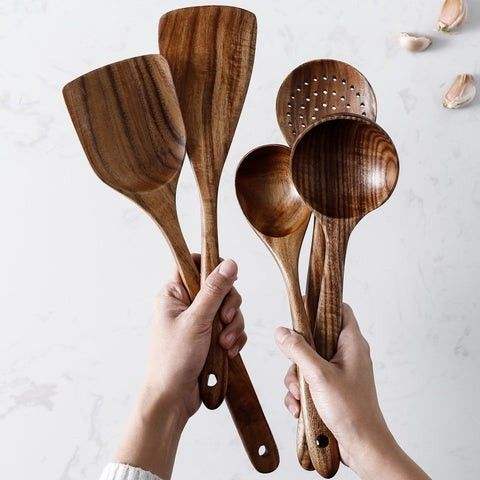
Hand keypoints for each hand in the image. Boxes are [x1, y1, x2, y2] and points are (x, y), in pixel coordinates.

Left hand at [144, 256, 245, 418]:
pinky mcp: (210, 337)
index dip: (211, 265)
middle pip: (218, 286)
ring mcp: (199, 321)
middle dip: (228, 304)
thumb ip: (214, 291)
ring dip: (232, 325)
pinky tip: (228, 351)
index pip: (192, 263)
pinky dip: (233, 337)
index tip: (228, 276)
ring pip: (227, 308)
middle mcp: (186, 304)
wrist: (173, 399)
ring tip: (225, 344)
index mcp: (174, 294)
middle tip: (226, 319)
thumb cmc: (173, 360)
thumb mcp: (196, 321)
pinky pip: (230, 328)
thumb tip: (229, 263)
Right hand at [276, 304, 429, 479]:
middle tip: (297, 370)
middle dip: (297, 357)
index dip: (320, 304)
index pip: (339, 309)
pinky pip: (308, 382)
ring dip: (296, 380)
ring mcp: (338, 373)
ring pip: (306, 363)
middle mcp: (346, 355)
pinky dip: (300, 394)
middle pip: (314, 338)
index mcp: (352, 344)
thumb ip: (298, 350)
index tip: (300, 305)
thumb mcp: (318, 375)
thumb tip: (281, 331)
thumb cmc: (351, 411)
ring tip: (300, 396)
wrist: (362, 448)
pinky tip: (300, 408)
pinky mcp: (331, 390)